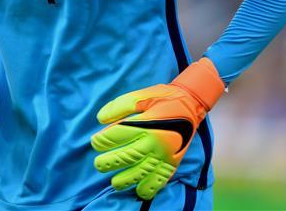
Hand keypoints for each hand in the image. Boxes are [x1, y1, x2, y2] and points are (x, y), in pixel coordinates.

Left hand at [91, 58, 224, 199]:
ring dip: (127, 179)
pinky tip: (139, 190)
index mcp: (146, 123)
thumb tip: (100, 119)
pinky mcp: (173, 161)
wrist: (190, 103)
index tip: (95, 142)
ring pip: (143, 172)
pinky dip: (150, 188)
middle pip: (128, 156)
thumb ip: (120, 106)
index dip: (102, 141)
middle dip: (110, 162)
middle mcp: (155, 141)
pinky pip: (161, 179)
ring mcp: (165, 154)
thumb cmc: (161, 98)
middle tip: (99, 165)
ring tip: (114, 182)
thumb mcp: (140, 96)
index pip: (118, 135)